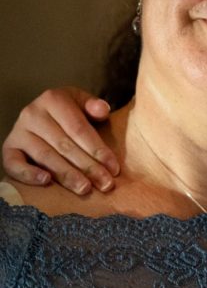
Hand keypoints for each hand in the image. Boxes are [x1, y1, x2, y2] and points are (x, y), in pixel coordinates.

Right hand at [2, 87, 119, 193]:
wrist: (43, 114)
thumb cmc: (70, 111)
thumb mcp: (82, 102)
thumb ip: (94, 105)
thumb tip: (102, 110)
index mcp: (53, 98)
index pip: (79, 129)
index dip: (98, 150)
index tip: (114, 168)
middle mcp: (32, 113)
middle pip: (65, 145)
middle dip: (88, 167)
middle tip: (105, 184)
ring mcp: (18, 132)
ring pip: (45, 157)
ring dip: (67, 175)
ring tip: (85, 189)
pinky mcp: (8, 148)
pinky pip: (14, 164)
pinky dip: (29, 174)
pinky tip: (46, 182)